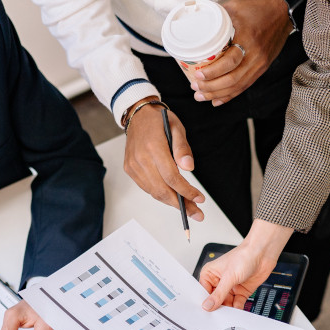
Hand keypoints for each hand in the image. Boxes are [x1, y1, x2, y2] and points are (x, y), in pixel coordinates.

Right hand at [122, 102, 205, 220]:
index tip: (200, 199)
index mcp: (154, 147)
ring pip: (154, 192)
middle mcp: (140, 159)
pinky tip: (173, 195)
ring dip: (171, 202)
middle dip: (181, 204)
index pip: (172, 177)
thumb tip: (189, 168)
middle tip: (197, 214)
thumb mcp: (177, 127)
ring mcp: (133, 166)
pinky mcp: (129, 169)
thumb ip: (183, 148)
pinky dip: (161, 194)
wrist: (137, 114)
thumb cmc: (159, 120)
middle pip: (162, 190)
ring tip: (188, 208)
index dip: (186, 191)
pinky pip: (147, 188)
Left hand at [191, 0, 292, 105]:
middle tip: (195, 87)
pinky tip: (217, 100)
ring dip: (218, 94)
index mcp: (248, 38)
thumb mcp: (236, 6)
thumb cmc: (258, 8)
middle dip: (211, 87)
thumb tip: (196, 22)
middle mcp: (255, 55)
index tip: (198, 75)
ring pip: (238, 86)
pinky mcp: (262, 68)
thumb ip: (218, 15)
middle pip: (233, 79)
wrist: (282, 13)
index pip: (230, 61)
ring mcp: (260, 64)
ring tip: (201, 96)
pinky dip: (230, 95)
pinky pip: (245, 85)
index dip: (213, 71)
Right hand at [198, 219, 292, 309]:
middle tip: (217, 317)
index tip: (206, 313)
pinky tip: (237, 312)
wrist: (263, 254)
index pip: (204, 292)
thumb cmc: (244, 256)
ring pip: (226, 304)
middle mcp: (219, 281)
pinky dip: (237, 309)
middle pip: (215, 300)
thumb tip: (208, 305)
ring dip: (228, 310)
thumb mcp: (229, 276)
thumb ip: (219, 293)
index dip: (205, 302)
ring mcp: (230, 287)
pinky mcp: (241, 292)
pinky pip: (236, 304)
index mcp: (210, 274)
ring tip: (228, 316)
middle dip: (217, 308)